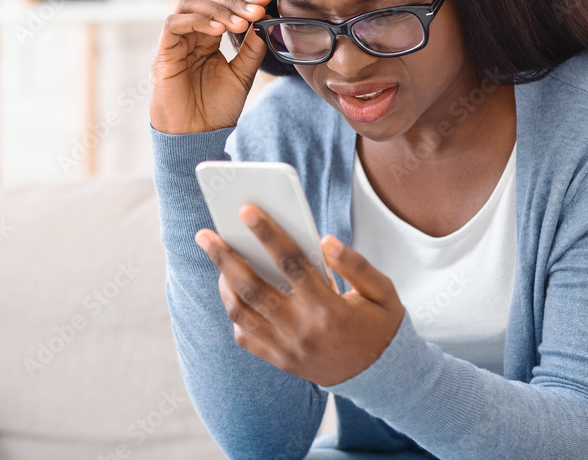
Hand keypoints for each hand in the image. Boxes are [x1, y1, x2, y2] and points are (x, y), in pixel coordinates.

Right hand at [149, 0, 274, 134]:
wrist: (196, 136)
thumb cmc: (215, 109)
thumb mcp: (241, 75)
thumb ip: (252, 49)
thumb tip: (265, 22)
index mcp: (208, 38)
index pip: (224, 8)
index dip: (245, 0)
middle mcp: (190, 35)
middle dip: (234, 3)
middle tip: (255, 12)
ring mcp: (176, 42)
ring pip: (189, 5)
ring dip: (216, 9)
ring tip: (239, 24)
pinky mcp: (163, 52)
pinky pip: (174, 24)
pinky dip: (196, 21)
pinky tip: (217, 29)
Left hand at [194, 204, 405, 386]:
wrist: (381, 376)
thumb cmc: (380, 325)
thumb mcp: (382, 292)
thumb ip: (356, 264)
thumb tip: (325, 240)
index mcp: (329, 308)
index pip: (292, 264)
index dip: (268, 234)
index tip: (246, 211)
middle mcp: (302, 329)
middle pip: (253, 288)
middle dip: (225, 257)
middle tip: (205, 235)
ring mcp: (287, 349)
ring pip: (241, 313)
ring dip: (224, 283)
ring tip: (219, 259)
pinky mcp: (280, 361)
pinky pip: (245, 337)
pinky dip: (235, 313)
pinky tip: (234, 292)